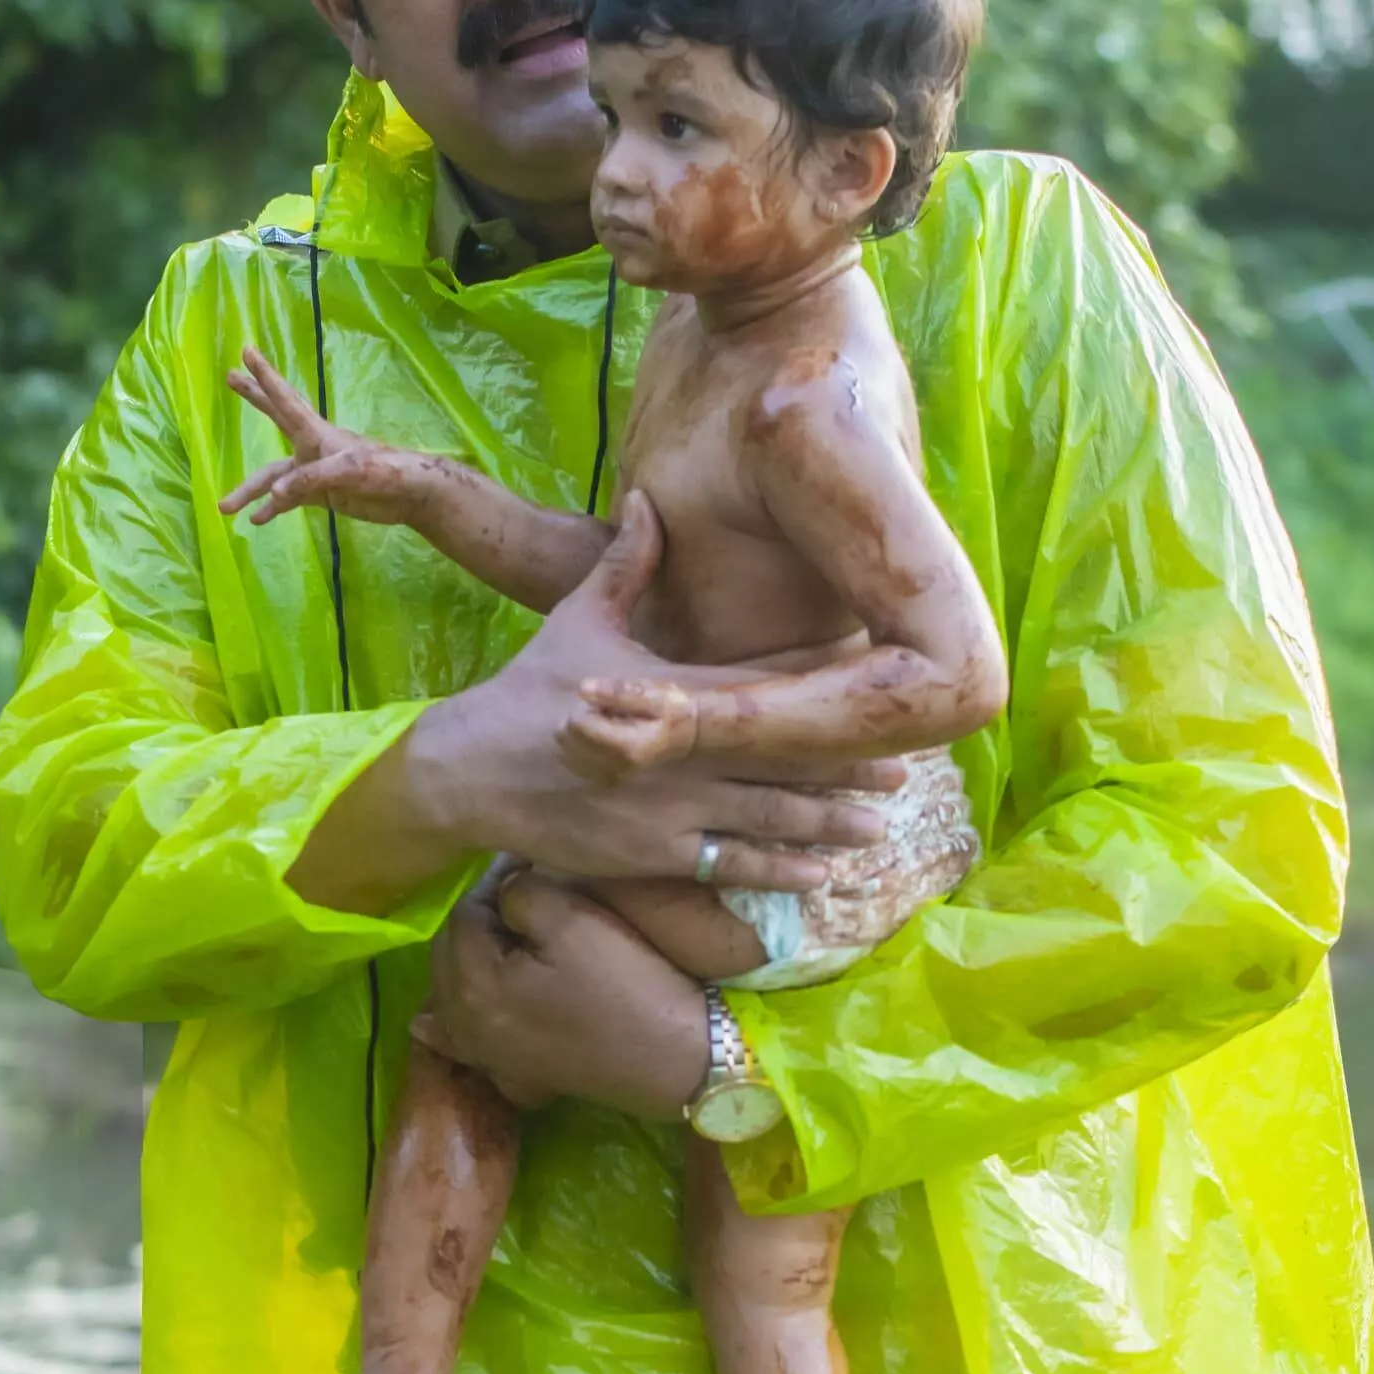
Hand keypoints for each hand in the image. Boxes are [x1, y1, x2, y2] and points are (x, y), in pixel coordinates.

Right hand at [220, 344, 419, 525]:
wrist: (411, 495)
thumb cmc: (386, 472)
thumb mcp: (350, 471)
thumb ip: (310, 479)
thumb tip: (274, 494)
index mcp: (317, 433)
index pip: (285, 401)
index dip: (265, 378)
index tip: (247, 351)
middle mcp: (311, 447)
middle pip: (275, 418)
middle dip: (254, 398)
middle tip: (230, 376)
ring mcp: (314, 472)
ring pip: (272, 477)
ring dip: (249, 490)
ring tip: (224, 506)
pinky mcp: (322, 495)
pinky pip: (288, 501)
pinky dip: (272, 510)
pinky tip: (256, 520)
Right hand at [321, 497, 896, 898]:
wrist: (468, 770)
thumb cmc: (526, 690)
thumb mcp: (577, 615)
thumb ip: (628, 563)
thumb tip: (650, 497)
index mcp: (671, 685)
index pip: (764, 686)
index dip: (823, 691)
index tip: (873, 689)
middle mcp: (680, 748)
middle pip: (781, 757)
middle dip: (845, 766)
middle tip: (906, 770)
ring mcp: (668, 807)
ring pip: (766, 817)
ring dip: (826, 824)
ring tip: (879, 828)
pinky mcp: (651, 855)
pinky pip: (726, 865)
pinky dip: (776, 871)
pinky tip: (821, 876)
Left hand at [418, 875, 714, 1118]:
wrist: (676, 1060)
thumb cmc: (627, 983)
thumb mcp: (573, 919)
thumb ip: (520, 892)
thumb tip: (505, 893)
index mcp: (473, 981)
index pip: (465, 912)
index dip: (495, 882)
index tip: (529, 863)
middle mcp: (464, 1024)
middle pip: (450, 954)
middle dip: (480, 920)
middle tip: (519, 895)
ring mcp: (486, 1056)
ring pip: (451, 996)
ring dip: (467, 962)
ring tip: (502, 939)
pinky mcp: (512, 1076)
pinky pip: (464, 1046)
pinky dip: (455, 1025)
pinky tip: (449, 1022)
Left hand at [559, 673, 697, 780]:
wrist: (686, 736)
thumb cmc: (670, 711)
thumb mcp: (651, 694)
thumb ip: (617, 692)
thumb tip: (582, 689)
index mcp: (624, 747)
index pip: (576, 725)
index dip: (584, 707)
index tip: (604, 704)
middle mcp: (613, 767)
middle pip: (566, 740)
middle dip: (577, 720)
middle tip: (603, 714)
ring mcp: (608, 777)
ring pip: (565, 752)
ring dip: (576, 735)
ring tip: (602, 726)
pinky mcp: (605, 780)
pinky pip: (573, 764)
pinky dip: (578, 748)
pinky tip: (598, 740)